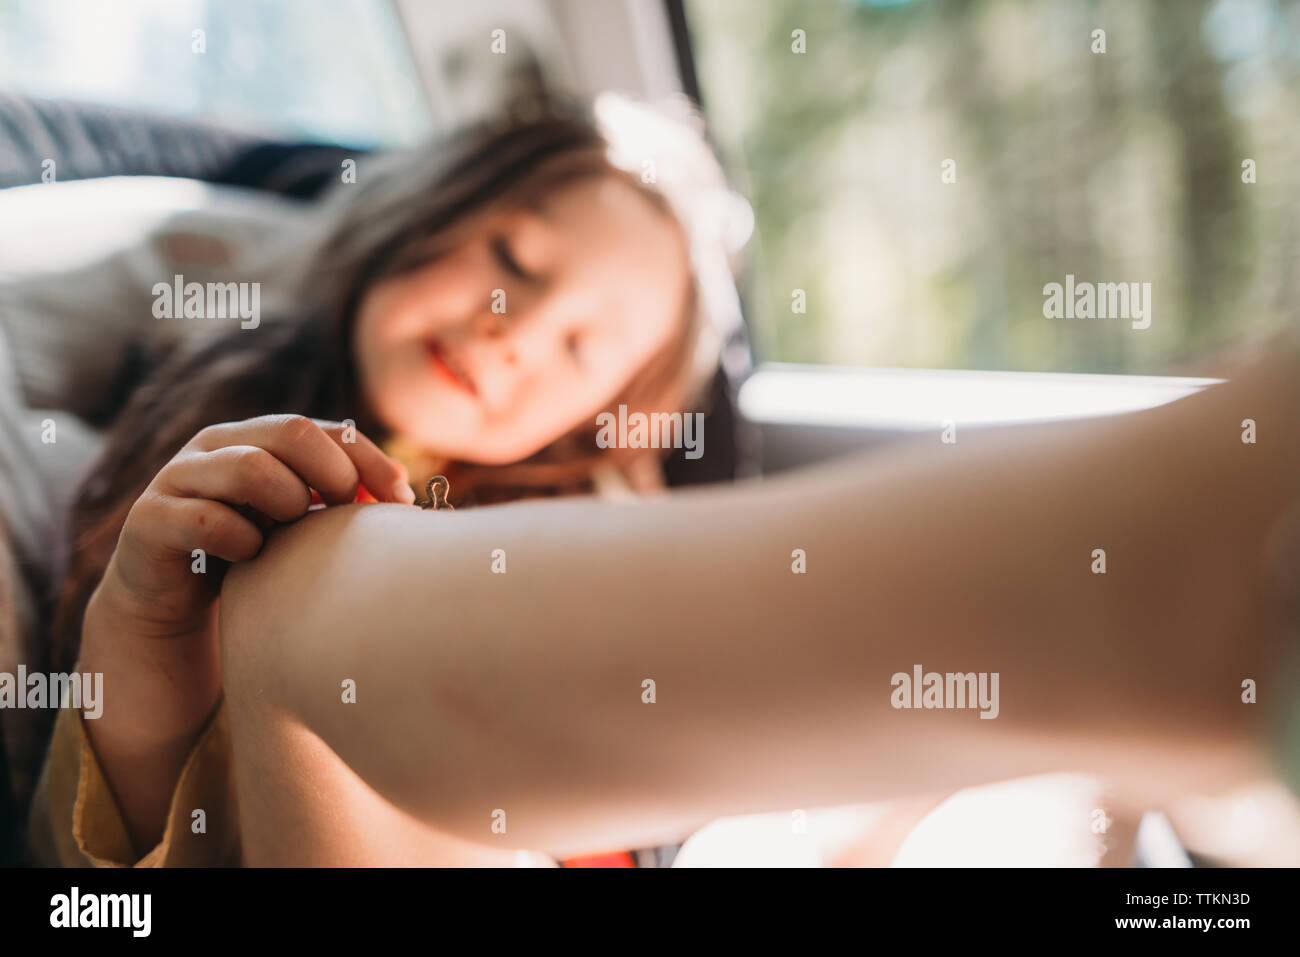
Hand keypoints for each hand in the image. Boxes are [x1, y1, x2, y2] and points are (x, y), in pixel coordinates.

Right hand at [94, 414, 414, 640]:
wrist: (170, 605)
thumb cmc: (250, 557)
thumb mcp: (298, 522)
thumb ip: (338, 499)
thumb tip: (404, 493)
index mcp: (257, 437)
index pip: (325, 428)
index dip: (368, 459)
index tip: (400, 500)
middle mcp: (217, 445)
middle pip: (292, 432)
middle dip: (334, 474)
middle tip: (345, 514)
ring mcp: (178, 477)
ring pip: (250, 466)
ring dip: (287, 502)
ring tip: (291, 533)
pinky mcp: (149, 519)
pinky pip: (205, 518)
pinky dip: (240, 540)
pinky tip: (252, 558)